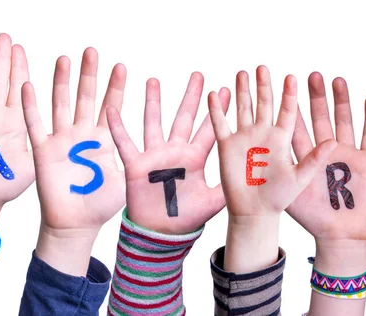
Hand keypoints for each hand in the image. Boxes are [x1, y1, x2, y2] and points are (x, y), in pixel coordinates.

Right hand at [21, 48, 126, 274]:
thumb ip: (137, 161)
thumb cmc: (100, 205)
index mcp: (102, 139)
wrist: (75, 225)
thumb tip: (162, 151)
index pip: (110, 106)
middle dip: (89, 75)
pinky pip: (35, 126)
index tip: (121, 66)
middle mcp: (81, 135)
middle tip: (92, 51)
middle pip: (85, 98)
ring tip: (65, 59)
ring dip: (62, 82)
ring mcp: (61, 141)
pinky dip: (30, 107)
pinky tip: (28, 86)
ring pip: (60, 104)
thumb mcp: (126, 180)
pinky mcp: (43, 152)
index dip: (115, 87)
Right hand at [106, 73, 227, 233]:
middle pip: (184, 118)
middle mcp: (175, 152)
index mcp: (195, 158)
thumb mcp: (213, 202)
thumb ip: (229, 186)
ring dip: (153, 102)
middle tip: (198, 75)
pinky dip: (118, 128)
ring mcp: (155, 157)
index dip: (217, 111)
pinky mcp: (136, 165)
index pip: (208, 129)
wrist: (160, 234)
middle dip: (191, 97)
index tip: (225, 90)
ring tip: (153, 80)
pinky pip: (124, 143)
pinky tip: (112, 109)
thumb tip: (253, 176)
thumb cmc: (186, 219)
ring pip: (154, 122)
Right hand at [209, 66, 335, 272]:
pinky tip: (214, 94)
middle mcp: (263, 135)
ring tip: (242, 73)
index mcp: (281, 139)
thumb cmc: (279, 198)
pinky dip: (217, 110)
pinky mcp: (227, 146)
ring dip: (242, 91)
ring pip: (243, 109)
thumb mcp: (301, 177)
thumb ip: (315, 159)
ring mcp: (244, 139)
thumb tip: (333, 142)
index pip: (286, 111)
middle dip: (263, 85)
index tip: (291, 76)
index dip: (288, 94)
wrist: (254, 211)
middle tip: (262, 67)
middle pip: (263, 104)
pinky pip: (221, 124)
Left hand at [287, 72, 365, 275]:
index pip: (293, 123)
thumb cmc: (310, 215)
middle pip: (317, 117)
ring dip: (340, 100)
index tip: (282, 82)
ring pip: (342, 120)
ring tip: (335, 79)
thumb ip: (277, 165)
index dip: (289, 103)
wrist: (337, 235)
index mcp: (300, 155)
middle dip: (313, 96)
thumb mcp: (290, 187)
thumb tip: (261, 145)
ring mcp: (345, 154)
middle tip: (310, 75)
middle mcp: (323, 151)